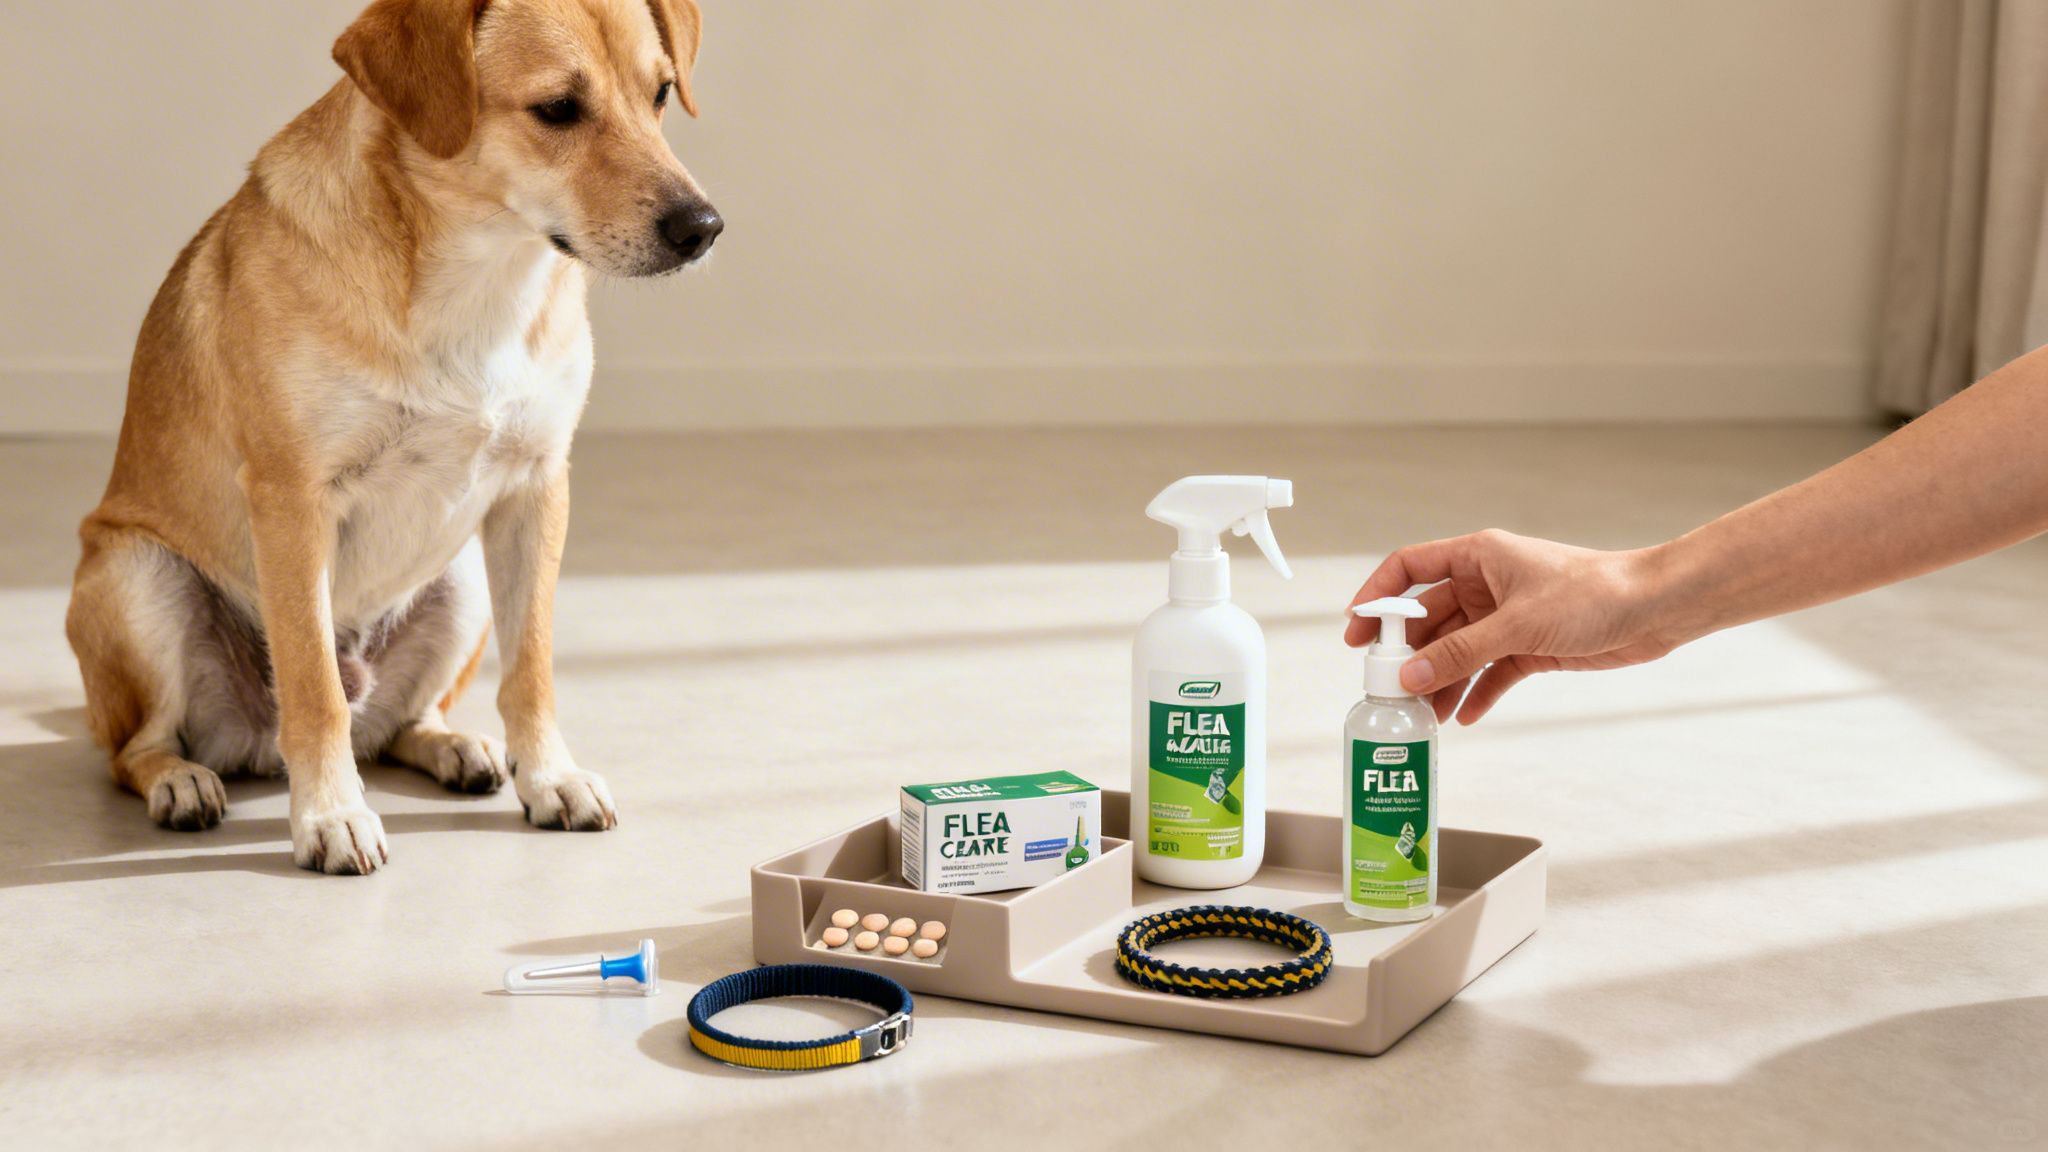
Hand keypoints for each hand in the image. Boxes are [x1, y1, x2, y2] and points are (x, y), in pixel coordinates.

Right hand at [1344, 530, 1681, 723]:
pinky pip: (1489, 672)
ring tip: (1422, 713)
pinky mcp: (1529, 646)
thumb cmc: (1594, 593)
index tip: (1355, 629)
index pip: (1410, 568)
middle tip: (1385, 686)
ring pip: (1458, 650)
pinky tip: (1462, 716)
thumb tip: (1411, 676)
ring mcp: (1507, 617)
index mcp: (1478, 557)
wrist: (1654, 609)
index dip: (1378, 596)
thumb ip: (1460, 653)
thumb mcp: (1516, 625)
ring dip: (1440, 680)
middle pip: (1430, 618)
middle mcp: (1487, 584)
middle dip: (1409, 653)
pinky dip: (1476, 693)